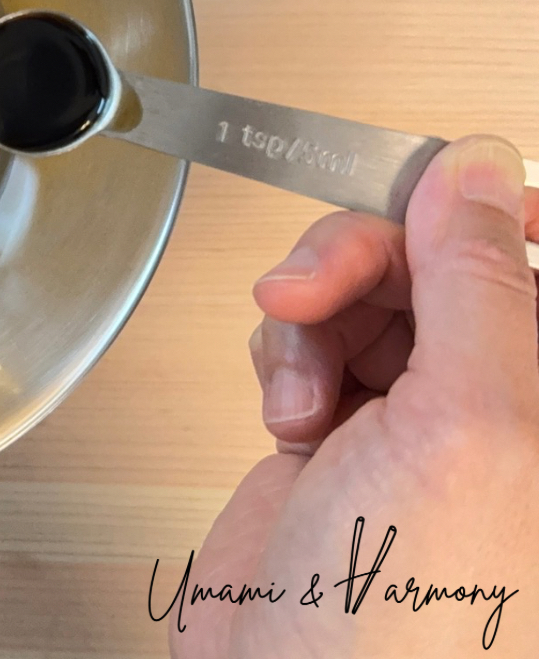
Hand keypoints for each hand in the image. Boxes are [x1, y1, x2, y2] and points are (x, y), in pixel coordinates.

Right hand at [172, 135, 538, 656]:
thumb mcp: (470, 427)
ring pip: (362, 293)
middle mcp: (500, 400)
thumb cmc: (404, 624)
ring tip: (300, 387)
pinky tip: (289, 416)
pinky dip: (283, 360)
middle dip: (361, 260)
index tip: (417, 195)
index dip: (482, 207)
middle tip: (308, 288)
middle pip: (433, 259)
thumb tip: (477, 170)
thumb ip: (480, 285)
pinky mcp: (339, 429)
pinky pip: (309, 340)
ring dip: (310, 319)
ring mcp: (417, 417)